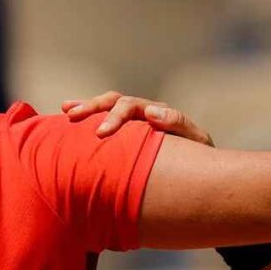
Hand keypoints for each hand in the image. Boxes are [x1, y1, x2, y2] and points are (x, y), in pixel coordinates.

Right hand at [62, 91, 214, 146]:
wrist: (204, 168)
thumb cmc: (200, 156)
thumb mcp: (196, 140)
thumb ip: (177, 123)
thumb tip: (152, 111)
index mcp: (156, 112)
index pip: (131, 106)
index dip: (115, 116)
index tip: (102, 133)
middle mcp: (143, 112)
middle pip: (114, 101)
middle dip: (93, 108)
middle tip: (74, 116)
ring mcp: (135, 122)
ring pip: (107, 107)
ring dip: (87, 107)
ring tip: (66, 111)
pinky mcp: (128, 134)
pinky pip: (106, 122)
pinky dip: (90, 119)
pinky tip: (69, 120)